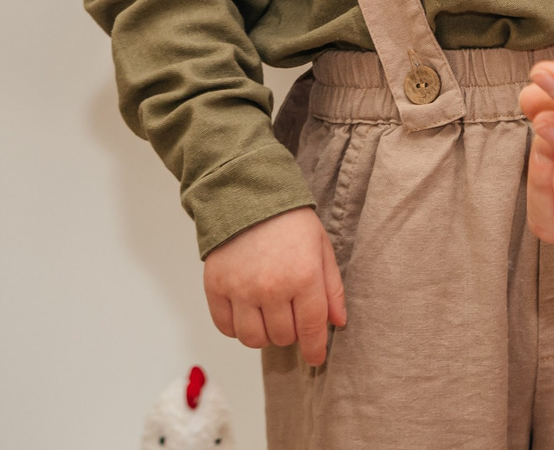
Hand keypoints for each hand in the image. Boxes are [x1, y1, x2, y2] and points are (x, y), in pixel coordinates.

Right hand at [203, 206, 347, 365]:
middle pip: (282, 337)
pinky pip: (226, 328)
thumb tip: (338, 322)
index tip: (316, 357)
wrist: (248, 195)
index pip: (311, 328)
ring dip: (264, 334)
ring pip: (253, 339)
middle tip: (290, 314)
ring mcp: (240, 290)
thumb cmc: (289, 221)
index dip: (315, 349)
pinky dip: (237, 328)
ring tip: (268, 316)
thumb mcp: (322, 248)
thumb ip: (332, 288)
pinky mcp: (216, 288)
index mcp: (303, 277)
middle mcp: (271, 288)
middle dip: (290, 332)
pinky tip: (246, 313)